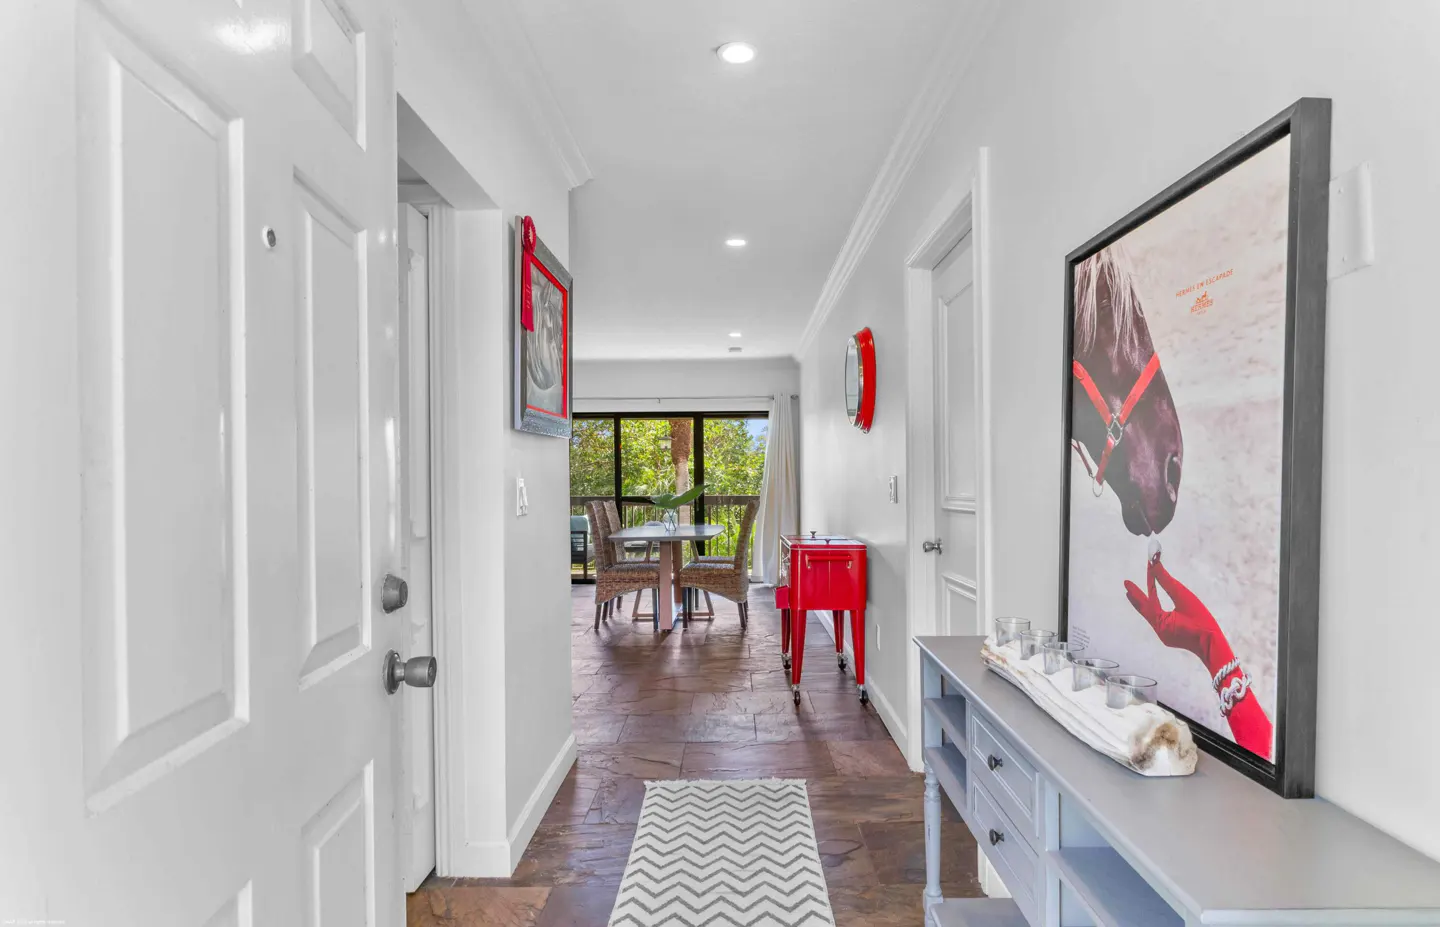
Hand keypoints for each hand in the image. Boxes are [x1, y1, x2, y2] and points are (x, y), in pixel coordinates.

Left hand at [1123, 559, 1233, 675]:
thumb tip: (1155, 565)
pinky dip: (1154, 610)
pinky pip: (1159, 620)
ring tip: (1134, 594)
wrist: (1214, 647)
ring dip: (1144, 603)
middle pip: (1144, 608)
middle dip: (1136, 595)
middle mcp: (1158, 630)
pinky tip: (1156, 606)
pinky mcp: (1170, 636)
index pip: (1151, 596)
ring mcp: (1164, 635)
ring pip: (1150, 615)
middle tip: (1126, 584)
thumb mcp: (1184, 599)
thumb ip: (1167, 582)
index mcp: (1160, 621)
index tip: (1148, 564)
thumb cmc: (1202, 622)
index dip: (1150, 579)